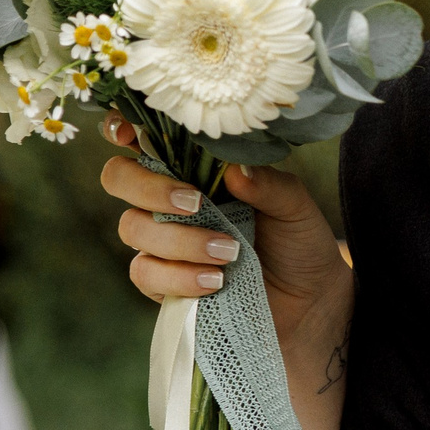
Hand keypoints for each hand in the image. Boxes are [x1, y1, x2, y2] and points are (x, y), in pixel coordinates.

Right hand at [99, 113, 352, 347]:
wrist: (310, 301)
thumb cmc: (299, 242)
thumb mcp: (295, 207)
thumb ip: (269, 184)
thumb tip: (235, 169)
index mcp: (197, 170)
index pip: (143, 140)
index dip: (123, 129)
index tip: (129, 134)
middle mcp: (170, 201)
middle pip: (119, 178)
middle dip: (148, 188)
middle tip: (195, 202)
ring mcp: (162, 242)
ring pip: (133, 228)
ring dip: (179, 240)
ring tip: (229, 253)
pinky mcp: (164, 283)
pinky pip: (145, 274)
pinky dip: (178, 277)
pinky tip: (215, 281)